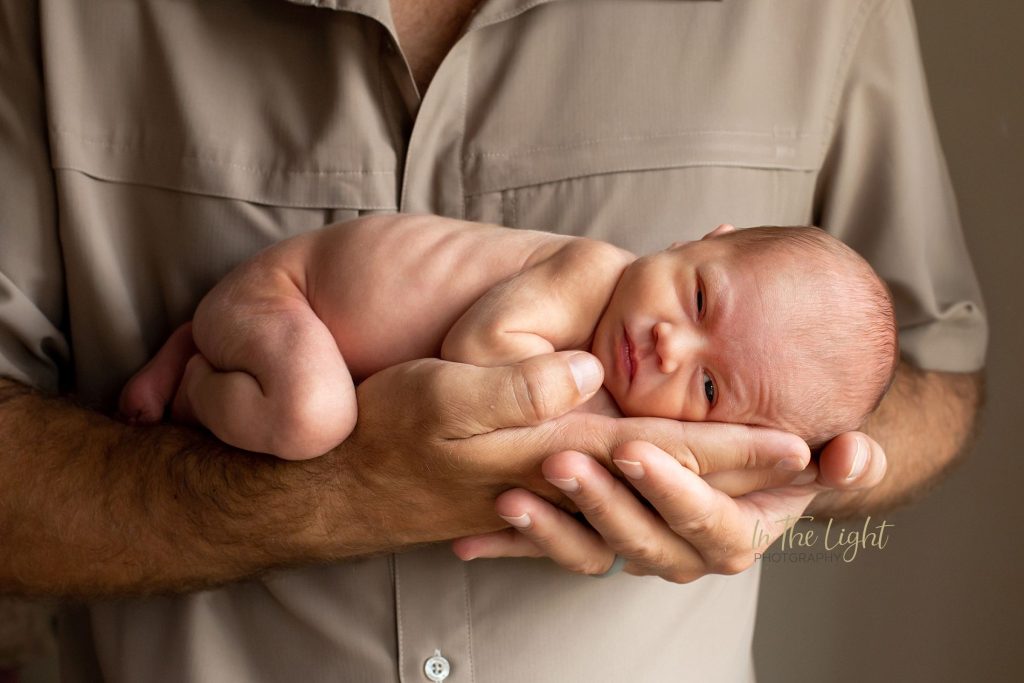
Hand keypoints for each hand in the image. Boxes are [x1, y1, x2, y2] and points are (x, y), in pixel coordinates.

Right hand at [309, 351, 809, 555]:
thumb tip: (588, 373)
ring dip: (713, 493)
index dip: (739, 447)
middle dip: (751, 481)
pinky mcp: (538, 500)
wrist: (335, 487)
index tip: (805, 441)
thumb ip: (518, 387)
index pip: (669, 452)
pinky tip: (672, 484)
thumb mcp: (441, 396)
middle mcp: (569, 484)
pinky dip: (658, 495)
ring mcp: (556, 499)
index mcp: (558, 452)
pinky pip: (616, 506)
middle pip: (678, 486)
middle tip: (815, 469)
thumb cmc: (383, 435)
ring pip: (657, 501)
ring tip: (764, 479)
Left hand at [450, 432, 885, 580]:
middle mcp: (684, 549)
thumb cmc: (774, 452)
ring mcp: (636, 545)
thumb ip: (841, 457)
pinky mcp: (595, 538)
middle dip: (604, 504)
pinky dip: (514, 543)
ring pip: (594, 550)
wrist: (731, 465)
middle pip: (645, 540)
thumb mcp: (808, 452)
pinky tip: (470, 538)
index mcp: (739, 529)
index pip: (707, 518)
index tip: (636, 448)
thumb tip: (856, 451)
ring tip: (512, 497)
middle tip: (563, 461)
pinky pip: (554, 549)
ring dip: (552, 528)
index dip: (674, 488)